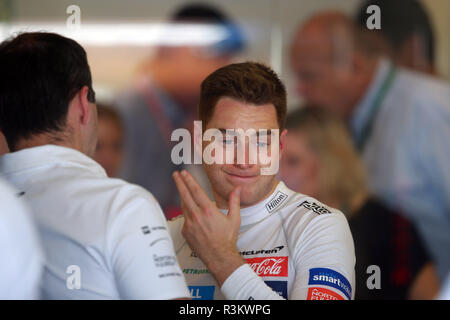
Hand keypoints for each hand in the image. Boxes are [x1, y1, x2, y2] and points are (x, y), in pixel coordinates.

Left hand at [173, 170, 244, 285]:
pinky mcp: (185, 232)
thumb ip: (234, 201)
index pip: (196, 191)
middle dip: (180, 183)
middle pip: (185, 195)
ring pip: (183, 205)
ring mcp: (189, 224)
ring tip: (181, 187)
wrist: (219, 256)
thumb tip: (238, 189)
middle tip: (176, 174)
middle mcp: (197, 216)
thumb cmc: (227, 238)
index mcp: (208, 211)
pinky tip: (189, 208)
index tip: (184, 173)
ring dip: (182, 195)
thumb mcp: (234, 218)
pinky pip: (184, 218)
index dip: (189, 180)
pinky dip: (186, 211)